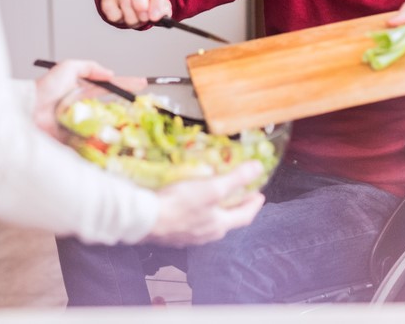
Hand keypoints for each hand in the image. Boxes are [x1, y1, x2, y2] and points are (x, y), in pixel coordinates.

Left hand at [32, 59, 145, 137]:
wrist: (29, 110)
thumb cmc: (45, 88)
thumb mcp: (68, 67)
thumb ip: (89, 67)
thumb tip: (110, 73)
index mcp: (82, 91)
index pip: (109, 87)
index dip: (126, 84)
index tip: (143, 83)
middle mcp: (83, 107)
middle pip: (111, 108)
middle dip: (128, 108)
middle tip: (144, 108)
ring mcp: (80, 124)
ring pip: (105, 126)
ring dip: (118, 126)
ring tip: (134, 125)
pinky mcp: (75, 139)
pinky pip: (92, 142)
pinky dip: (103, 144)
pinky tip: (115, 143)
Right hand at [99, 0, 172, 26]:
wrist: (134, 4)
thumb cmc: (150, 6)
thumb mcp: (161, 8)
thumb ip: (163, 11)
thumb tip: (160, 14)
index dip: (157, 0)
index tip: (155, 17)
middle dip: (140, 5)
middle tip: (144, 19)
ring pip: (124, 0)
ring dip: (131, 17)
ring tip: (137, 21)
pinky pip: (109, 7)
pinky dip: (117, 17)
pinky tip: (123, 17)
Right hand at [144, 161, 265, 246]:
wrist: (145, 220)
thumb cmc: (181, 204)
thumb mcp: (212, 188)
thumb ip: (235, 179)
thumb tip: (258, 168)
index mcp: (219, 225)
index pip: (244, 216)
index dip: (254, 205)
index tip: (260, 196)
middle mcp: (206, 235)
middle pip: (227, 221)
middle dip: (235, 208)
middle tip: (239, 195)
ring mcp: (188, 237)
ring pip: (208, 223)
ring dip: (215, 211)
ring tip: (215, 198)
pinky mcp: (172, 234)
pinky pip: (190, 224)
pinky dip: (197, 214)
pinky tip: (189, 206)